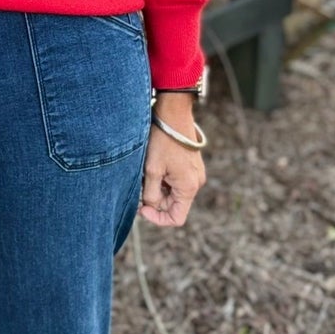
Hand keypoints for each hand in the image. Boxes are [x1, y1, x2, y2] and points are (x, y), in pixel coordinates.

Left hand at [138, 98, 203, 227]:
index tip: (142, 207)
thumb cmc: (163, 141)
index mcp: (188, 187)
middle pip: (173, 205)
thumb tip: (150, 206)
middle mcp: (195, 183)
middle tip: (139, 186)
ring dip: (157, 188)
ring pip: (173, 193)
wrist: (174, 115)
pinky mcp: (190, 167)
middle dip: (154, 200)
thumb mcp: (152, 170)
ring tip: (147, 172)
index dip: (157, 218)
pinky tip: (154, 166)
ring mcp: (194, 175)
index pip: (176, 218)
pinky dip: (163, 180)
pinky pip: (175, 182)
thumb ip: (151, 194)